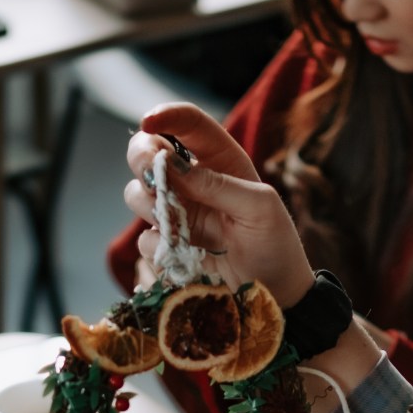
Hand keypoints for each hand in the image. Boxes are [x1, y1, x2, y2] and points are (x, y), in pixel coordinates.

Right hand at [125, 103, 315, 307]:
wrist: (275, 297)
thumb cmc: (276, 245)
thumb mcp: (260, 208)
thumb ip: (218, 184)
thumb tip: (172, 166)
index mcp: (221, 161)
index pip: (187, 123)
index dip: (165, 115)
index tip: (147, 121)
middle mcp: (193, 182)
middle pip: (146, 151)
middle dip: (142, 158)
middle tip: (154, 177)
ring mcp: (177, 214)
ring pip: (136, 194)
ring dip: (151, 208)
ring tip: (181, 228)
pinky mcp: (169, 246)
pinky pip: (145, 240)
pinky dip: (159, 247)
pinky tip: (186, 256)